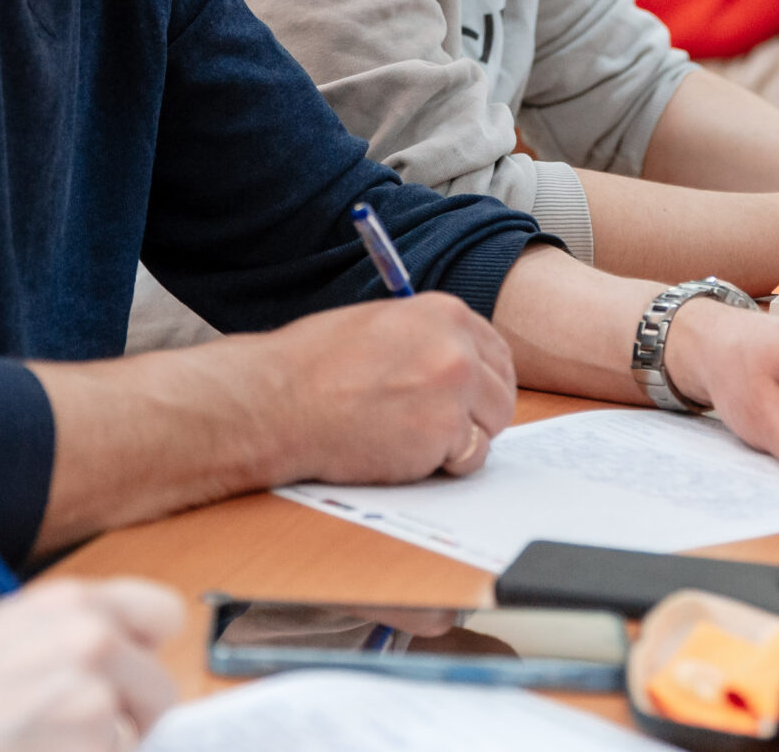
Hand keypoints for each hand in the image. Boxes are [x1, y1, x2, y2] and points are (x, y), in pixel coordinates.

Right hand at [0, 579, 182, 751]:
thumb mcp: (16, 634)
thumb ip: (81, 640)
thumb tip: (134, 676)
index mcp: (74, 600)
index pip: (164, 615)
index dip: (146, 653)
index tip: (126, 680)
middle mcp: (91, 638)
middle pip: (159, 694)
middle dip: (127, 722)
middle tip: (67, 732)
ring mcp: (91, 697)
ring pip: (132, 743)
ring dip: (93, 751)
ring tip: (35, 745)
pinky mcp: (88, 745)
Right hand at [246, 292, 517, 483]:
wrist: (278, 402)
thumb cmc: (312, 366)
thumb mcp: (379, 325)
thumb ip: (426, 338)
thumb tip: (456, 361)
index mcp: (442, 313)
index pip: (496, 351)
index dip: (485, 381)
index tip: (473, 398)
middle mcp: (456, 348)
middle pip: (501, 392)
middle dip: (479, 414)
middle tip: (444, 427)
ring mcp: (453, 393)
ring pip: (490, 429)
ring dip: (460, 441)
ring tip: (413, 438)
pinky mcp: (441, 436)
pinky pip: (468, 459)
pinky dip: (443, 465)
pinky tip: (404, 452)